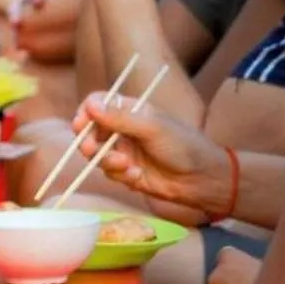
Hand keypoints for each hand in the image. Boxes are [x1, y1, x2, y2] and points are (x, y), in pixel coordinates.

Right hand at [71, 91, 226, 215]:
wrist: (202, 179)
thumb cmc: (183, 145)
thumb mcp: (152, 127)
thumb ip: (120, 117)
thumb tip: (90, 105)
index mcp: (129, 110)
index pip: (97, 104)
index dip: (85, 113)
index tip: (81, 124)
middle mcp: (122, 129)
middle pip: (90, 131)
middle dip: (88, 142)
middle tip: (92, 150)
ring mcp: (123, 151)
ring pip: (97, 155)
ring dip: (107, 161)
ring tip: (127, 166)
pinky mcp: (126, 172)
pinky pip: (109, 173)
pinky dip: (121, 175)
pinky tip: (139, 177)